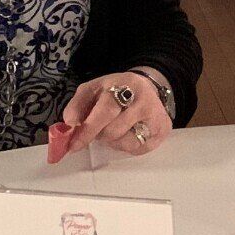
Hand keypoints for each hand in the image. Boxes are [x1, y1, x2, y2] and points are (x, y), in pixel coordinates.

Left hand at [55, 70, 172, 159]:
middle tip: (98, 130)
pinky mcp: (164, 129)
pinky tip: (128, 133)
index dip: (88, 130)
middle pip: (114, 131)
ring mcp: (156, 115)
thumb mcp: (92, 90)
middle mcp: (144, 99)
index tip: (74, 145)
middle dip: (99, 135)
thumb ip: (77, 106)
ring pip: (125, 143)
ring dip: (114, 142)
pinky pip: (138, 149)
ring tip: (116, 128)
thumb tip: (70, 125)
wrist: (147, 88)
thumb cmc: (114, 91)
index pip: (104, 111)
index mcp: (124, 84)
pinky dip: (127, 146)